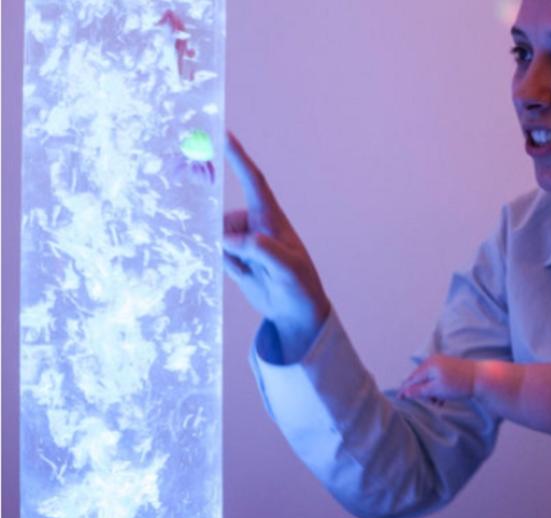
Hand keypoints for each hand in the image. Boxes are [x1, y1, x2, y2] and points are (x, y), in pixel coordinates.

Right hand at [223, 132, 330, 362]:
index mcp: (272, 219)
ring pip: (217, 237)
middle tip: (218, 238)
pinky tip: (246, 275)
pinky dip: (223, 264)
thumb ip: (262, 251)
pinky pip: (217, 254)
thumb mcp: (288, 269)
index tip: (224, 135)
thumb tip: (231, 239)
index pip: (253, 182)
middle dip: (215, 223)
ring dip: (223, 253)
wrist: (295, 313)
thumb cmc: (300, 286)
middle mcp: (255, 226)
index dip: (238, 158)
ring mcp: (244, 242)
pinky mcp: (235, 259)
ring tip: (251, 272)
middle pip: (224, 215)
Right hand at [400, 355, 478, 400]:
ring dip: (429, 391)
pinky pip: (436, 377)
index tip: (398, 399)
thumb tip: (405, 392)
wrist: (480, 377)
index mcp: (428, 365)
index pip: (411, 379)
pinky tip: (442, 398)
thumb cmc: (458, 384)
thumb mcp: (436, 390)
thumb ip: (419, 391)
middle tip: (425, 402)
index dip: (404, 389)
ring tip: (437, 402)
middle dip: (420, 391)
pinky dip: (436, 387)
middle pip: (419, 378)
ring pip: (428, 379)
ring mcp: (441, 362)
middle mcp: (432, 361)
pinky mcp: (448, 365)